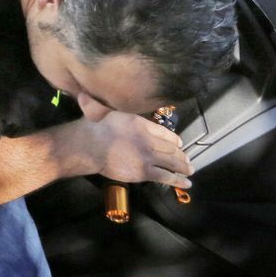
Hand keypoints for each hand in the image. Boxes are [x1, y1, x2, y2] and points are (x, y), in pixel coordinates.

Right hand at [77, 112, 193, 187]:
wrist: (88, 147)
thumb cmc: (93, 128)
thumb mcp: (103, 111)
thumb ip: (105, 105)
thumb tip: (85, 93)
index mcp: (141, 123)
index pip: (165, 133)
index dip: (175, 140)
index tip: (180, 144)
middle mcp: (148, 138)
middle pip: (171, 148)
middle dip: (181, 155)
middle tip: (187, 159)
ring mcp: (148, 156)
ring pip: (172, 162)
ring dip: (183, 167)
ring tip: (190, 170)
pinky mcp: (144, 171)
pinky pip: (166, 176)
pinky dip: (178, 180)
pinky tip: (187, 184)